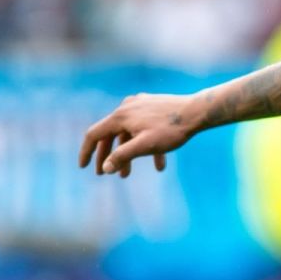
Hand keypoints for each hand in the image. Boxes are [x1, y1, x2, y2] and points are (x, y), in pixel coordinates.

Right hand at [78, 93, 196, 176]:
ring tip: (128, 174)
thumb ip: (122, 156)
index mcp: (121, 116)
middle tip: (105, 174)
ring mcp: (141, 105)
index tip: (83, 167)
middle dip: (108, 156)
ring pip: (128, 134)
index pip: (94, 134)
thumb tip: (105, 168)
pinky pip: (143, 129)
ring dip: (127, 154)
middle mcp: (127, 107)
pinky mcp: (153, 107)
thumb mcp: (144, 146)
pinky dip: (146, 147)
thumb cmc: (171, 130)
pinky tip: (160, 164)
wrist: (197, 111)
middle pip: (110, 134)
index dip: (87, 152)